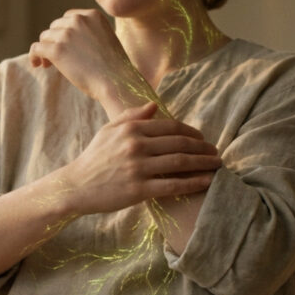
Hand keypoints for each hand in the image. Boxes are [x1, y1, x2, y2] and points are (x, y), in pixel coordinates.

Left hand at [29, 9, 141, 107]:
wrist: (116, 82)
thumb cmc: (113, 68)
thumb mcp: (104, 40)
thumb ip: (87, 34)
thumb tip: (63, 41)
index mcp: (93, 15)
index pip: (69, 17)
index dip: (63, 31)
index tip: (65, 45)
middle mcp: (78, 20)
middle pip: (55, 26)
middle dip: (54, 40)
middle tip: (55, 58)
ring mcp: (66, 34)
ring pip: (45, 37)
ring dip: (45, 49)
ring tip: (48, 65)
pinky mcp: (56, 50)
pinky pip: (36, 48)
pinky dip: (34, 56)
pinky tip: (37, 64)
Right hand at [54, 103, 221, 215]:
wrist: (76, 186)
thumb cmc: (94, 158)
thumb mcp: (108, 131)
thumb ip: (131, 116)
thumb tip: (155, 106)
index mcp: (131, 129)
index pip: (171, 127)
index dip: (192, 132)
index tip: (203, 138)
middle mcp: (136, 145)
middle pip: (180, 143)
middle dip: (203, 147)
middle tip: (216, 151)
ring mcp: (137, 167)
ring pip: (180, 162)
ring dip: (203, 163)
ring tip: (217, 164)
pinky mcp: (138, 189)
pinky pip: (172, 185)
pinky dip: (193, 182)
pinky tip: (207, 181)